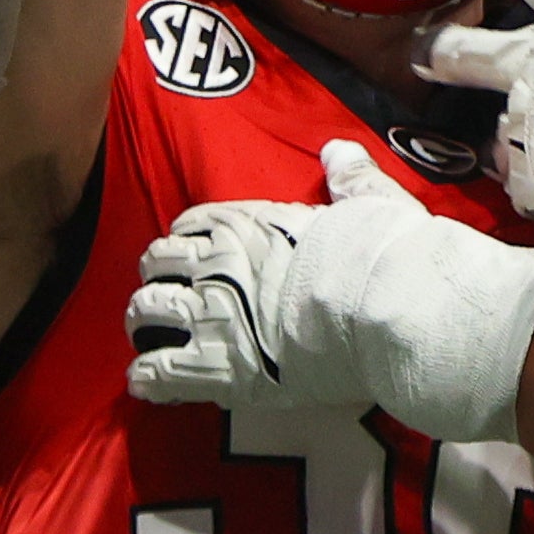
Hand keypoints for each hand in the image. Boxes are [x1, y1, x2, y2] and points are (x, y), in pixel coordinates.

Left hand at [124, 140, 533, 442]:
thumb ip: (351, 178)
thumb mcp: (374, 202)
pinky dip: (147, 377)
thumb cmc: (387, 255)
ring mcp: (215, 316)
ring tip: (147, 337)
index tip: (191, 253)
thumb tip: (339, 151)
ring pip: (147, 313)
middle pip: (159, 264)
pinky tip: (143, 382)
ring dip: (144, 323)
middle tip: (166, 297)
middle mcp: (221, 264)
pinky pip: (160, 372)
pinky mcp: (223, 369)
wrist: (391, 309)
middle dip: (159, 279)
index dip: (187, 241)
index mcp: (251, 224)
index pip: (193, 224)